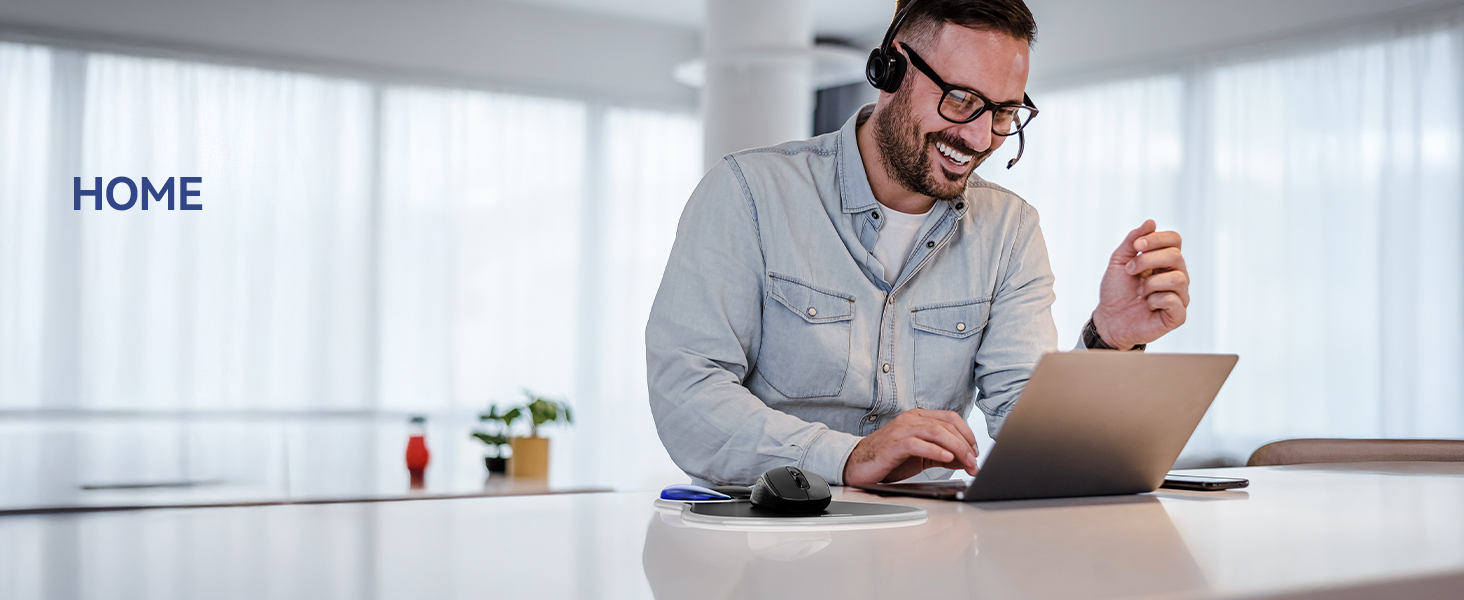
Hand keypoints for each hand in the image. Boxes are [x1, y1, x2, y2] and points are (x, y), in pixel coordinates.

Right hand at [842, 409, 979, 485]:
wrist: (858, 464)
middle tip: (975, 461)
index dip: (967, 433)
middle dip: (966, 444)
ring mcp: (902, 430)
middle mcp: (911, 419)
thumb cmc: (889, 458)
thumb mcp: (921, 456)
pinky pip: (919, 444)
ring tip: (967, 461)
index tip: (975, 450)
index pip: (950, 418)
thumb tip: (965, 459)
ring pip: (936, 432)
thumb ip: (942, 455)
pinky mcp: (895, 444)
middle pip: (946, 425)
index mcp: (918, 417)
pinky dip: (936, 451)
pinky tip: (946, 458)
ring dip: (956, 448)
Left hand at [1093, 220, 1188, 349]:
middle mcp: (1177, 275)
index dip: (1156, 239)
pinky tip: (1148, 305)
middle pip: (1176, 256)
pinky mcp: (1178, 315)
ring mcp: (1180, 296)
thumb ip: (1134, 240)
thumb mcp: (1120, 260)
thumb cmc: (1116, 291)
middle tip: (1130, 270)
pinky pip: (1175, 300)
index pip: (1174, 239)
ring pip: (1179, 278)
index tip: (1136, 245)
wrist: (1109, 319)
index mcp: (1165, 261)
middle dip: (1147, 260)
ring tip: (1140, 292)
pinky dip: (1156, 300)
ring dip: (1151, 283)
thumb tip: (1151, 222)